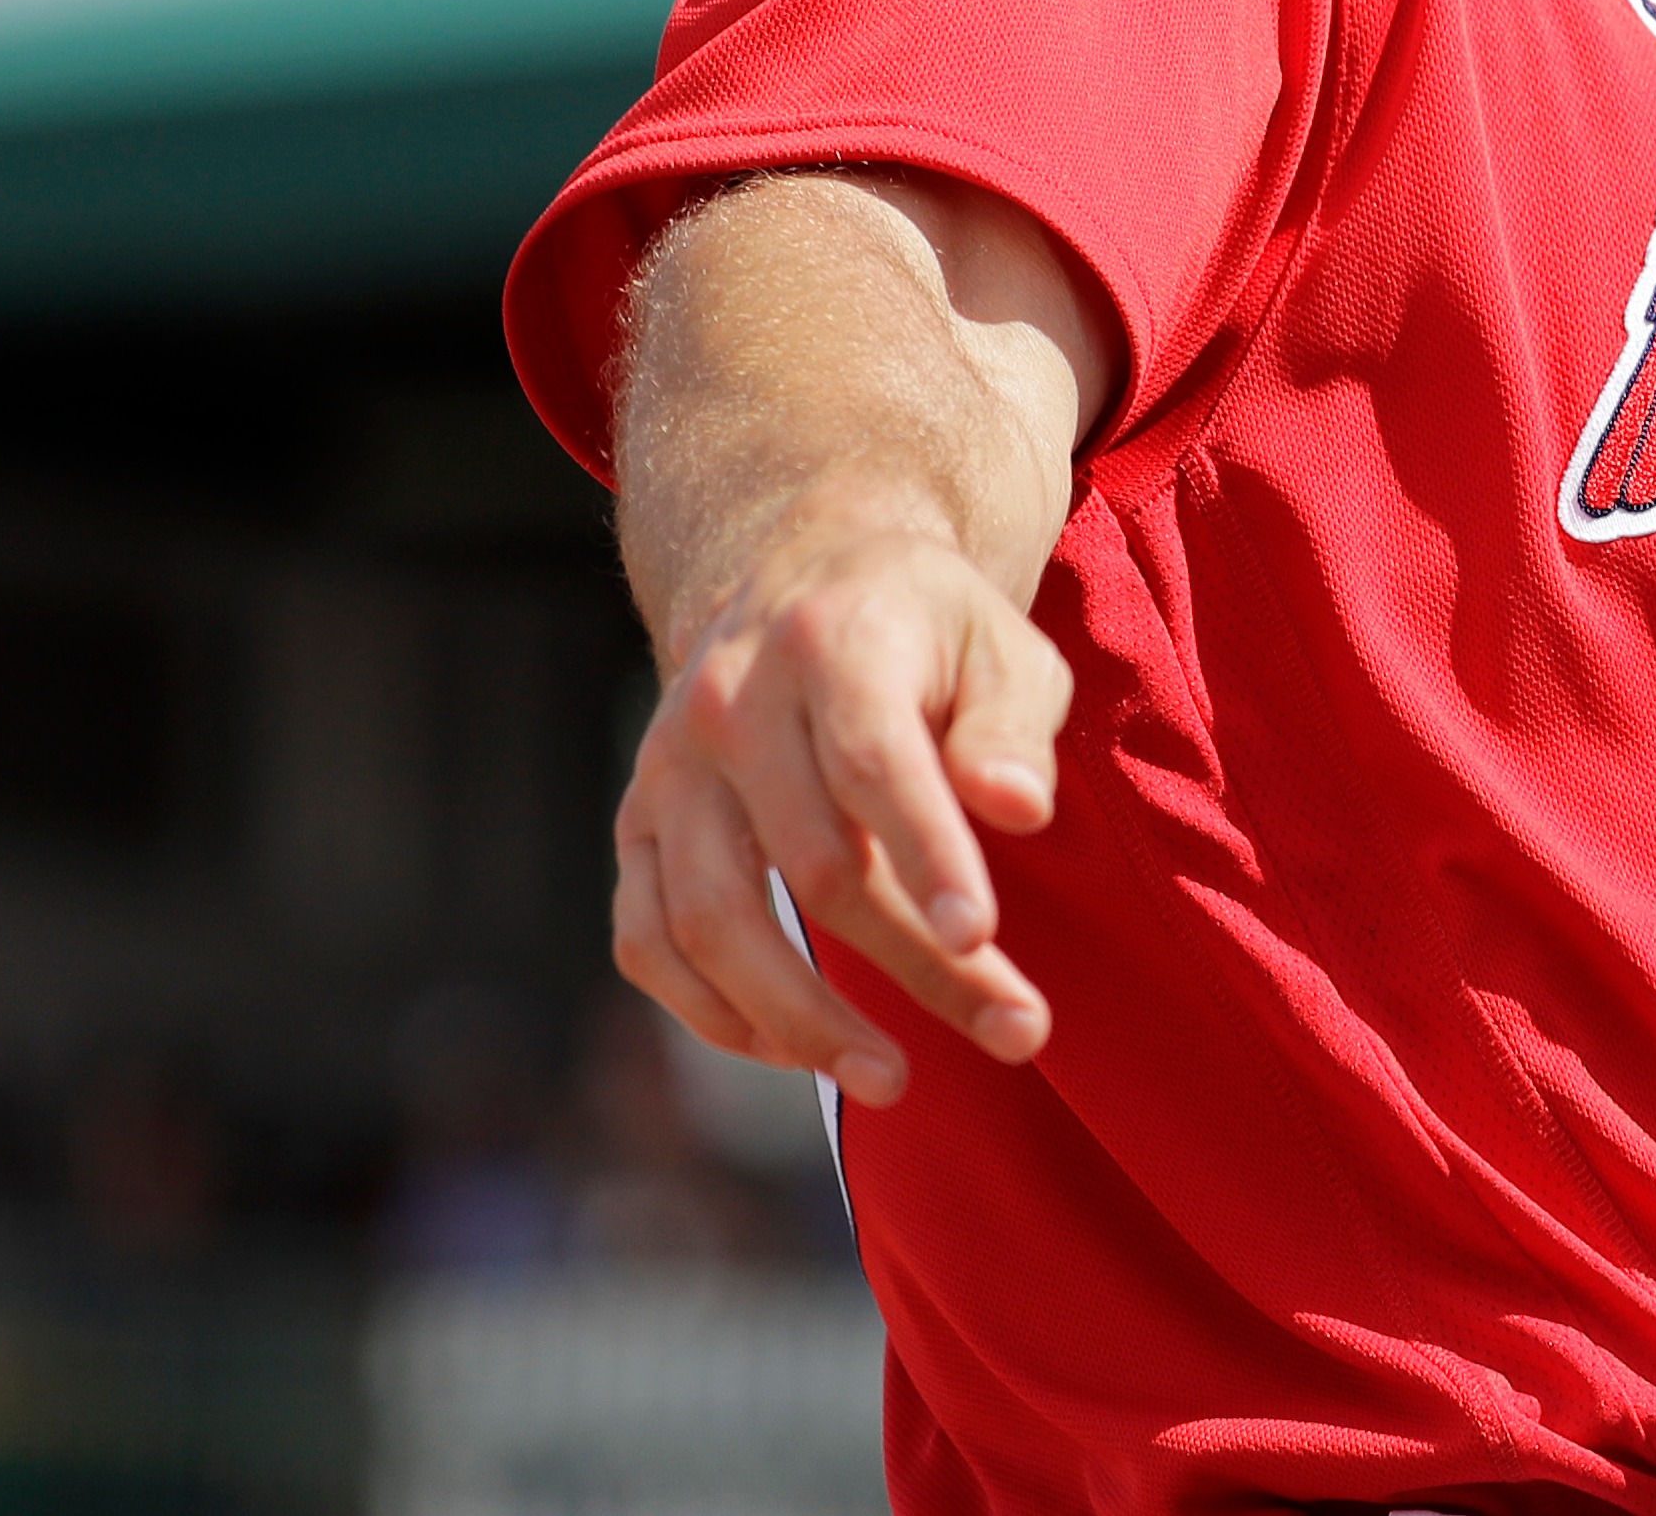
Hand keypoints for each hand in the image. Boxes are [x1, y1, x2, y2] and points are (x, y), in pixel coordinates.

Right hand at [611, 509, 1075, 1102]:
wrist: (803, 576)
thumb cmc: (930, 634)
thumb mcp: (1003, 648)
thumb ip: (1012, 728)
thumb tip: (1017, 809)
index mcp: (829, 643)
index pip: (871, 765)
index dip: (926, 857)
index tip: (979, 939)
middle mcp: (730, 703)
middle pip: (811, 863)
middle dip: (917, 965)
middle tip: (1018, 1033)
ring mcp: (669, 768)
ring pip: (710, 919)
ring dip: (802, 1018)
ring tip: (893, 1078)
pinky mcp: (637, 822)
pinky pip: (647, 939)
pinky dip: (711, 1009)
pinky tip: (792, 1049)